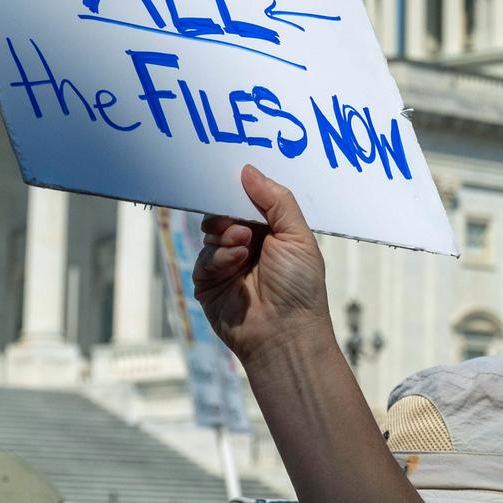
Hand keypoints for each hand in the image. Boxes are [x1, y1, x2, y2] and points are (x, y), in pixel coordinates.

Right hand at [194, 165, 330, 364]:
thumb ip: (275, 200)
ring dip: (226, 232)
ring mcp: (226, 263)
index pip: (250, 201)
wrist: (285, 332)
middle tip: (240, 217)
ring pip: (212, 231)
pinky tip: (235, 260)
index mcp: (272, 231)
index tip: (235, 175)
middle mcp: (248, 244)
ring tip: (244, 242)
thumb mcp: (296, 234)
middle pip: (226, 212)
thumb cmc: (300, 285)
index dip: (243, 190)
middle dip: (229, 210)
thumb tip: (248, 170)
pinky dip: (218, 255)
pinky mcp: (208, 282)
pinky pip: (203, 257)